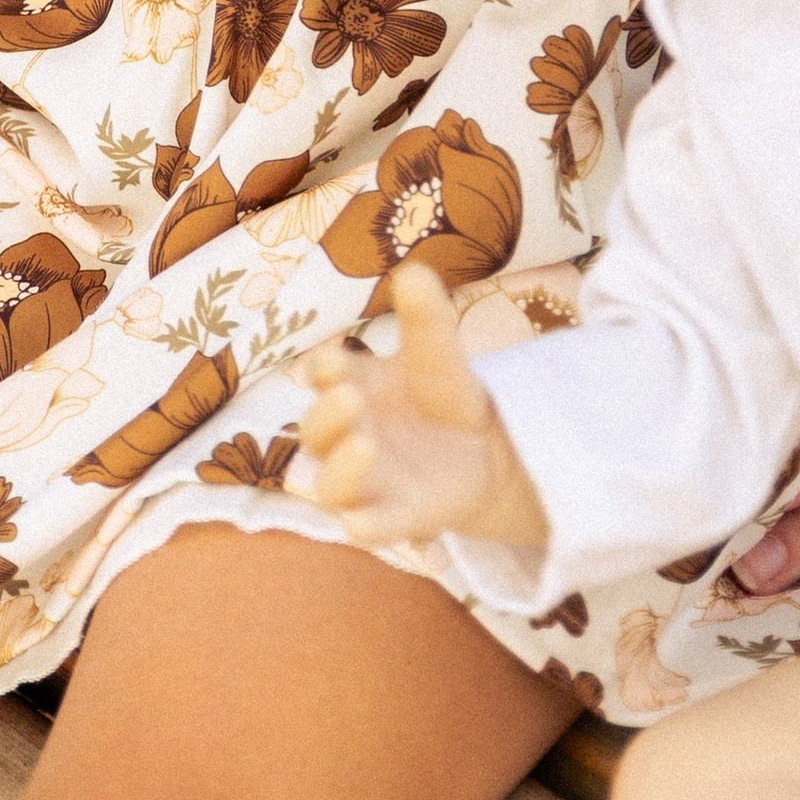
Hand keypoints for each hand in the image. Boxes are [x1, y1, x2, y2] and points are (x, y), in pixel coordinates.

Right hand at [301, 264, 549, 555]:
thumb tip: (413, 271)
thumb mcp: (439, 349)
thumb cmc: (443, 390)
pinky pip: (365, 528)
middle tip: (351, 396)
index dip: (321, 370)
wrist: (485, 446)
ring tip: (366, 445)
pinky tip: (364, 520)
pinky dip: (363, 525)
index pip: (321, 376)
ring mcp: (368, 480)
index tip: (334, 362)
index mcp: (351, 384)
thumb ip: (425, 316)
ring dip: (339, 469)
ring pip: (328, 486)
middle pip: (314, 433)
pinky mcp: (395, 516)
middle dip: (325, 415)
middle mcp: (347, 434)